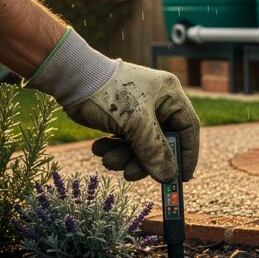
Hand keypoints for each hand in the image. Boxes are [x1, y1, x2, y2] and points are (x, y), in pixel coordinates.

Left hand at [64, 61, 199, 182]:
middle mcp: (158, 103)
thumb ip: (155, 152)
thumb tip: (170, 177)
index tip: (182, 178)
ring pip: (142, 146)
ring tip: (108, 160)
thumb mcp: (136, 125)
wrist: (69, 79)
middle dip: (145, 160)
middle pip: (163, 142)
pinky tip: (98, 148)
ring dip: (125, 157)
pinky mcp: (121, 118)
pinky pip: (125, 142)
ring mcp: (139, 111)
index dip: (187, 155)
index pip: (188, 129)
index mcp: (170, 96)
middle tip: (130, 174)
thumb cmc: (109, 95)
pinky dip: (114, 149)